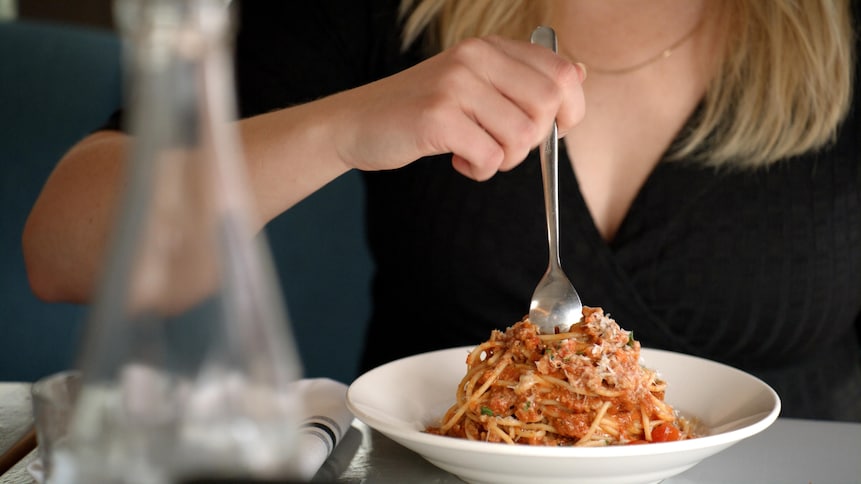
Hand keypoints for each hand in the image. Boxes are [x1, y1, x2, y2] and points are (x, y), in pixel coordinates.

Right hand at [325, 35, 586, 180]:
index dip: (570, 110)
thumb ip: (523, 77)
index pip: (561, 73)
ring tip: (476, 153)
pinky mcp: (438, 117)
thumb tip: (578, 73)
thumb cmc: (420, 110)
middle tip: (503, 147)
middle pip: (547, 106)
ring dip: (504, 160)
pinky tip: (458, 161)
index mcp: (489, 47)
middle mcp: (475, 58)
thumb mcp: (474, 84)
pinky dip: (479, 170)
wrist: (356, 123)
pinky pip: (490, 157)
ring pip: (521, 136)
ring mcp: (455, 85)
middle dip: (534, 140)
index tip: (552, 130)